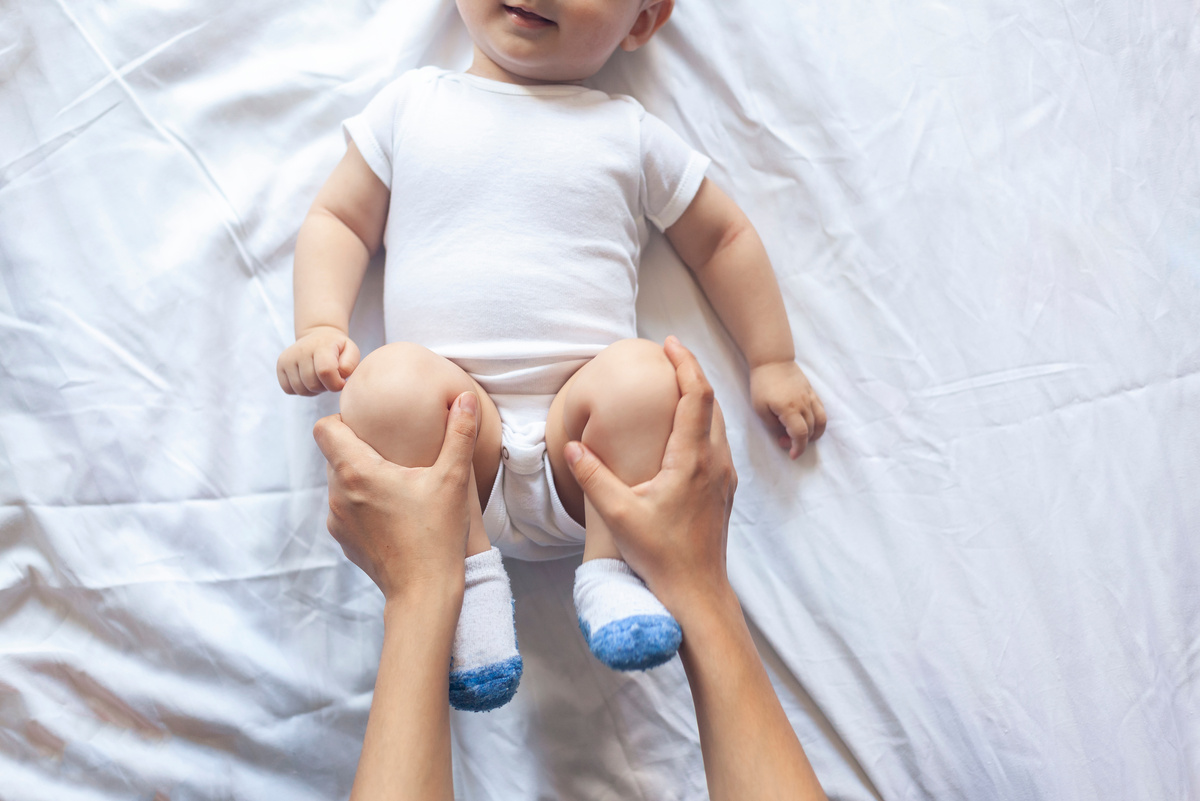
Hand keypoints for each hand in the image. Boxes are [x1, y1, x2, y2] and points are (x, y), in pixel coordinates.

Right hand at [277, 325, 361, 394]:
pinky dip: (300, 390)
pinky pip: (289, 389)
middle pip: (313, 384)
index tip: (341, 382)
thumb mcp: (351, 351)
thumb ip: (350, 364)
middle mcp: (300, 350)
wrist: (318, 337)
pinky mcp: (280, 366)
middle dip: (325, 387)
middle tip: (330, 379)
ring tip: (320, 379)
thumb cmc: (337, 348)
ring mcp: (287, 358)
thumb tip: (340, 375)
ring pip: (301, 390)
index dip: (335, 383)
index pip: (325, 371)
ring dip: (313, 390)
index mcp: (321, 346)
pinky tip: (308, 380)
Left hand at [312, 392, 479, 603]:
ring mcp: (337, 520)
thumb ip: (459, 433)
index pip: (324, 429)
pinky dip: (362, 504)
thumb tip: (464, 397)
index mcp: (357, 471)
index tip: (368, 424)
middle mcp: (338, 494)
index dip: (341, 420)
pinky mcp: (343, 540)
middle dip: (357, 449)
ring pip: (339, 483)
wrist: (424, 592)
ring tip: (394, 483)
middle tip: (391, 452)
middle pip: (333, 455)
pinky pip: (344, 509)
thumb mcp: (452, 479)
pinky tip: (392, 513)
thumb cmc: (437, 534)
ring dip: (360, 478)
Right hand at [564, 336, 737, 623]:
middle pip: (711, 402)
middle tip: (670, 355)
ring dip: (699, 398)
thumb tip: (572, 447)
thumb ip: (593, 477)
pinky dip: (703, 422)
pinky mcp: (723, 490)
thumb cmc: (661, 556)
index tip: (670, 344)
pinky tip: (684, 430)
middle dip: (692, 373)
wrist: (698, 592)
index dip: (685, 364)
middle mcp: (715, 462)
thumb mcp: (618, 515)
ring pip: (718, 422)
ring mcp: (723, 476)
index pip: (696, 396)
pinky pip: (717, 442)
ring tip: (676, 384)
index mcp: (692, 460)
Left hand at [749, 360, 825, 458]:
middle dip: (801, 442)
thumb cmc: (762, 384)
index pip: (800, 434)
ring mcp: (811, 397)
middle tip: (784, 441)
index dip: (798, 448)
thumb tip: (783, 434)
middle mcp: (804, 404)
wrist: (773, 360)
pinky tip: (810, 424)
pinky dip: (819, 422)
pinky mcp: (813, 392)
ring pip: (821, 422)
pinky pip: (821, 411)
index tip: (792, 455)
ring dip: (814, 434)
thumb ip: (772, 425)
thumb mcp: (759, 408)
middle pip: (811, 430)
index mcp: (790, 409)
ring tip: (802, 437)